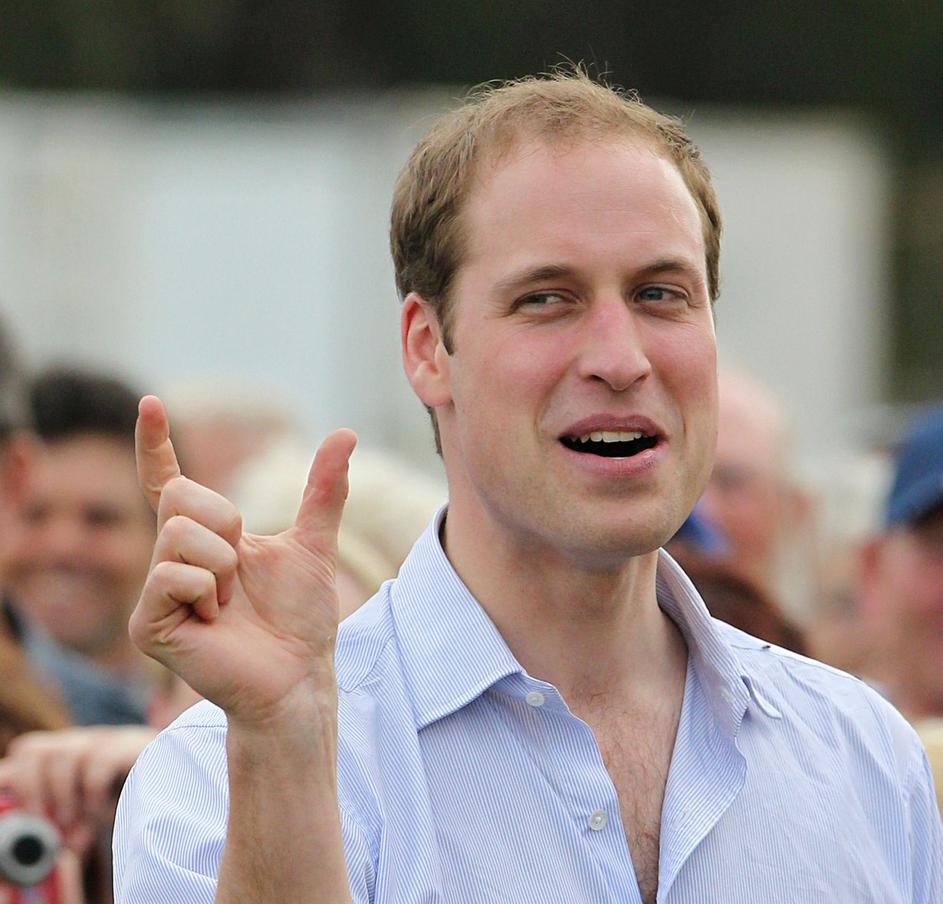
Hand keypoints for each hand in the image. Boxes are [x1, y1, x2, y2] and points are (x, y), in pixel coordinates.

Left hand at [0, 725, 155, 855]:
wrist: (188, 781)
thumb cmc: (138, 798)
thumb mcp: (92, 811)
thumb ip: (67, 818)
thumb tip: (42, 835)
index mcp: (69, 755)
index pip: (26, 754)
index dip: (10, 779)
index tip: (10, 812)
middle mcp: (84, 741)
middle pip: (33, 748)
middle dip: (32, 790)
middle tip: (44, 823)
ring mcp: (108, 739)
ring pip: (63, 754)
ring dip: (62, 798)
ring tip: (75, 827)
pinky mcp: (132, 744)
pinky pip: (97, 760)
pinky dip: (92, 792)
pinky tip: (102, 812)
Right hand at [130, 396, 355, 727]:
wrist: (299, 675)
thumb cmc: (300, 619)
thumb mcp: (314, 544)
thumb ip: (324, 490)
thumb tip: (346, 432)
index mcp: (204, 538)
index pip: (168, 482)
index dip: (155, 444)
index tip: (150, 404)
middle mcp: (171, 559)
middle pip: (180, 498)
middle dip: (227, 525)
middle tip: (242, 572)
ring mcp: (155, 592)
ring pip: (178, 535)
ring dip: (224, 565)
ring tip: (232, 601)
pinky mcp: (148, 623)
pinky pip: (173, 575)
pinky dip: (210, 592)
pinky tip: (217, 620)